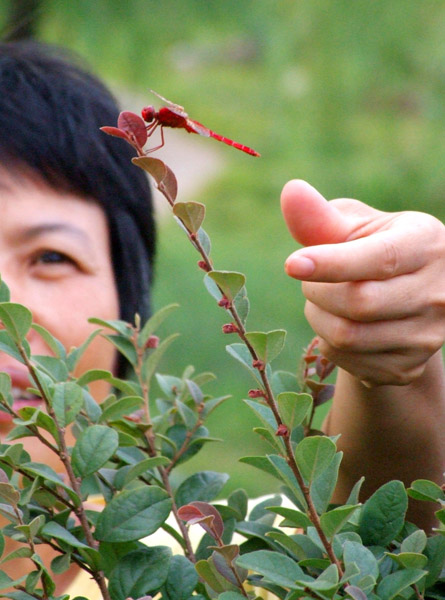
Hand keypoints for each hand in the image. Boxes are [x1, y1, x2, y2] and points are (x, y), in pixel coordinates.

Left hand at [281, 179, 444, 385]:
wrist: (402, 299)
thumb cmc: (371, 250)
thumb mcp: (354, 228)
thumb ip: (322, 217)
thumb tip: (291, 191)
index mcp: (427, 244)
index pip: (379, 259)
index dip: (331, 263)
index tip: (292, 264)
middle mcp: (438, 292)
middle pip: (359, 303)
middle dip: (317, 290)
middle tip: (310, 277)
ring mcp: (427, 336)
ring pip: (348, 337)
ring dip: (317, 317)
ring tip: (323, 299)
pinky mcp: (408, 367)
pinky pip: (347, 361)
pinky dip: (327, 342)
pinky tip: (338, 323)